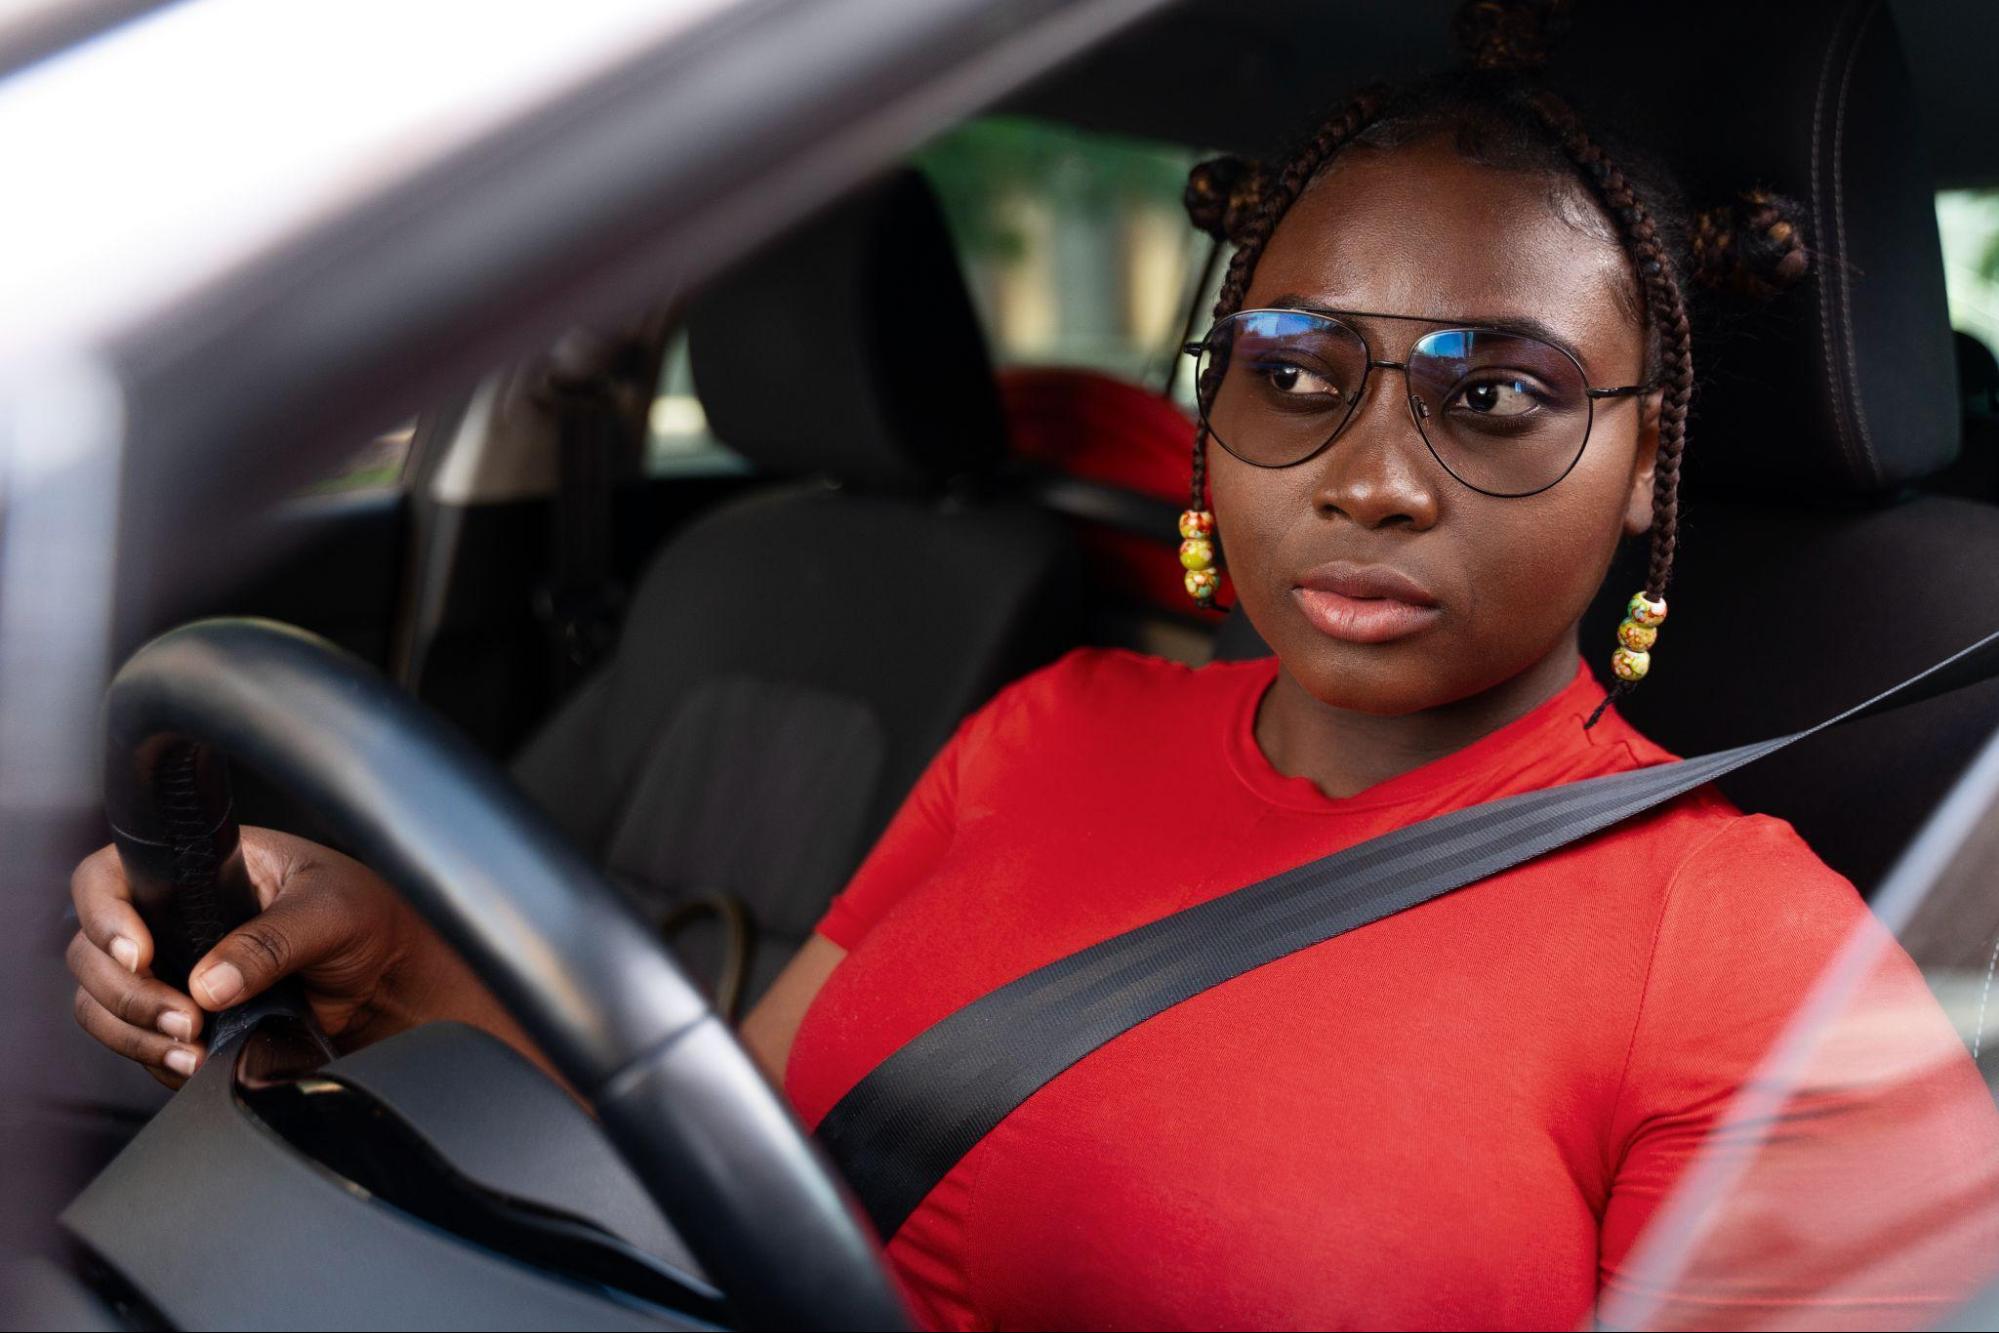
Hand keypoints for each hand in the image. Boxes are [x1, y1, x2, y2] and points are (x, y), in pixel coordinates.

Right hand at [67, 827, 466, 1087]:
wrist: (396, 981)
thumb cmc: (371, 920)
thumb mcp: (332, 912)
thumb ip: (273, 941)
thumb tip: (209, 983)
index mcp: (202, 869)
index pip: (109, 877)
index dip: (104, 914)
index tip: (139, 953)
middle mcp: (175, 918)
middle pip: (91, 953)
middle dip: (125, 993)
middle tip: (185, 1017)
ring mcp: (175, 971)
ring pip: (101, 1004)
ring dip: (133, 1032)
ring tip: (190, 1047)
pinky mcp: (188, 1019)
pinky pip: (139, 1043)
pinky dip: (155, 1058)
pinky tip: (196, 1062)